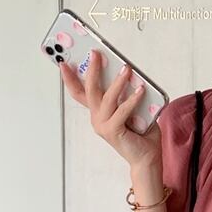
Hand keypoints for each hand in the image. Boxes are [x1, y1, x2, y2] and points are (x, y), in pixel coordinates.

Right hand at [59, 49, 161, 167]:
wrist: (147, 157)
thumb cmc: (142, 133)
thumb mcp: (132, 109)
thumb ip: (127, 95)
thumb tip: (130, 73)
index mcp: (98, 112)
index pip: (80, 93)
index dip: (70, 78)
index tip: (64, 62)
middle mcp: (97, 118)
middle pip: (89, 90)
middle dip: (92, 70)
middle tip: (96, 54)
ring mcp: (103, 125)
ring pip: (107, 98)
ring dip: (117, 82)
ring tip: (127, 68)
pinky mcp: (113, 131)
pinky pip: (122, 111)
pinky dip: (132, 99)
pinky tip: (141, 90)